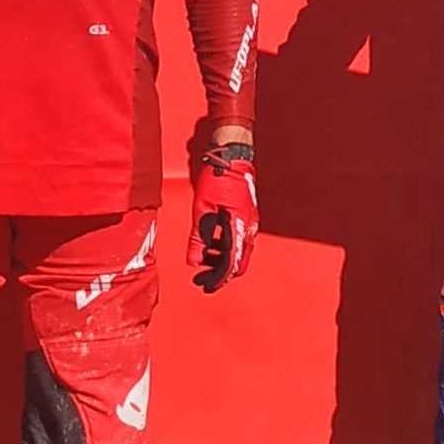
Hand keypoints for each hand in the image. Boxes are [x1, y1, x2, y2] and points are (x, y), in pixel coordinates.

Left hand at [191, 142, 256, 292]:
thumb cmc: (217, 178)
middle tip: (202, 278)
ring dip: (221, 260)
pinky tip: (210, 244)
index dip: (217, 279)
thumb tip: (193, 262)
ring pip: (239, 252)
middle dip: (220, 273)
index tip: (205, 286)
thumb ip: (197, 238)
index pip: (230, 264)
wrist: (232, 157)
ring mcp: (250, 223)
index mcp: (238, 228)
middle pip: (238, 262)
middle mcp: (249, 228)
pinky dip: (225, 247)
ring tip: (202, 260)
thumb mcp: (201, 210)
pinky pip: (239, 240)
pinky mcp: (247, 217)